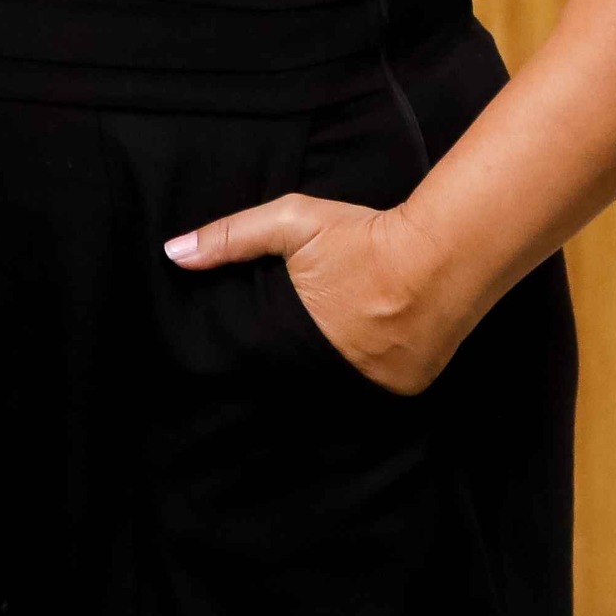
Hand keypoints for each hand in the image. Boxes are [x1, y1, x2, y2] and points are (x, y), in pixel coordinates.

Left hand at [167, 195, 469, 395]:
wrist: (443, 251)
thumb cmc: (362, 234)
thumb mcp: (291, 222)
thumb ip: (230, 238)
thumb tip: (173, 254)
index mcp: (298, 336)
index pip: (259, 363)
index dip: (251, 358)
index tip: (239, 355)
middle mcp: (336, 370)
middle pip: (296, 381)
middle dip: (285, 371)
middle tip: (281, 357)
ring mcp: (374, 385)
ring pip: (336, 390)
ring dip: (326, 376)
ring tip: (325, 354)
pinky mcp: (408, 389)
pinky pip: (374, 393)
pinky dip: (364, 379)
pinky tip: (362, 356)